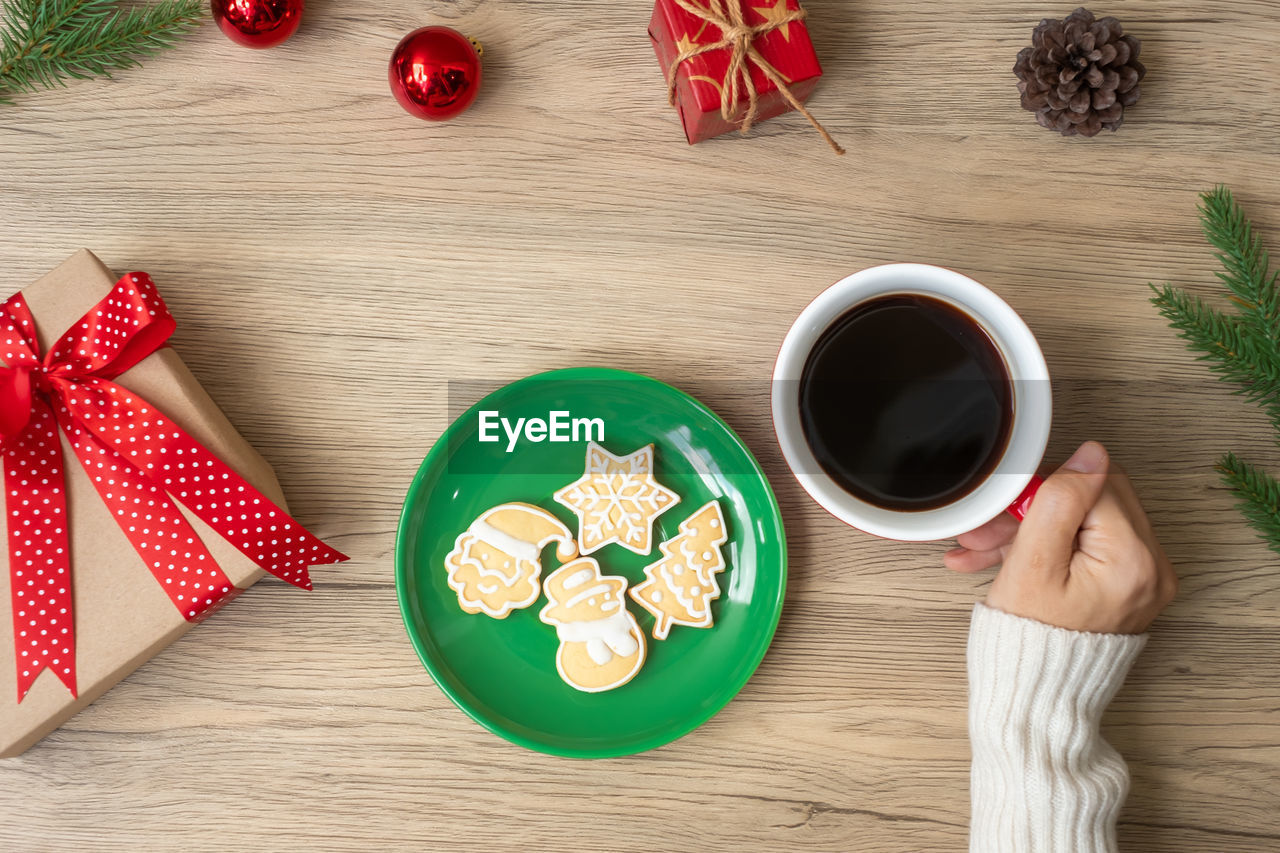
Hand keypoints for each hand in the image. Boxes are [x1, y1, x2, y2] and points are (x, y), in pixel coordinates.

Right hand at [944, 441, 1176, 633]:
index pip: (1095, 485)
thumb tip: (1091, 452)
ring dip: (1033, 530)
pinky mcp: (1129, 587)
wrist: (1037, 696)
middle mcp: (1152, 568)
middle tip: (989, 530)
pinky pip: (1090, 548)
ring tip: (984, 550)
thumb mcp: (1033, 562)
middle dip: (1035, 509)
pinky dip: (1051, 550)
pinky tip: (1006, 559)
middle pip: (1092, 502)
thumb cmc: (1030, 640)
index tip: (1006, 514)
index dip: (1045, 491)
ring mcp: (1143, 579)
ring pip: (1085, 524)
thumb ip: (1062, 501)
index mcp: (1134, 559)